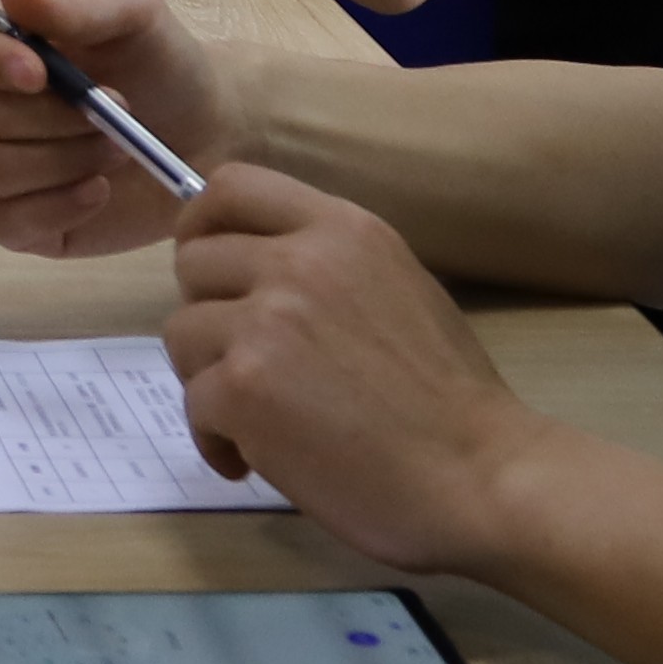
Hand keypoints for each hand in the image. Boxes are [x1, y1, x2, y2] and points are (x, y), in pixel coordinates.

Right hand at [0, 0, 236, 262]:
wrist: (206, 131)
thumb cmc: (160, 61)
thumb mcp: (133, 12)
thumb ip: (76, 3)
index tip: (38, 74)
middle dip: (47, 119)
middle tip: (117, 113)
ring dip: (58, 161)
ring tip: (117, 149)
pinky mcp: (17, 220)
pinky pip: (2, 222)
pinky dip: (54, 207)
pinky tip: (97, 191)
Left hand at [158, 167, 563, 576]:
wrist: (480, 477)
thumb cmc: (450, 401)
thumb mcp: (399, 289)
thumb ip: (329, 266)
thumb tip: (256, 268)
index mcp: (343, 230)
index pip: (231, 186)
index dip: (202, 225)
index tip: (208, 268)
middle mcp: (299, 261)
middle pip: (193, 260)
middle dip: (206, 314)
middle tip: (244, 364)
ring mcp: (266, 322)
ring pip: (182, 332)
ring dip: (209, 380)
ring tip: (260, 420)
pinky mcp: (243, 386)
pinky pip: (193, 402)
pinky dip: (217, 438)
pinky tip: (259, 461)